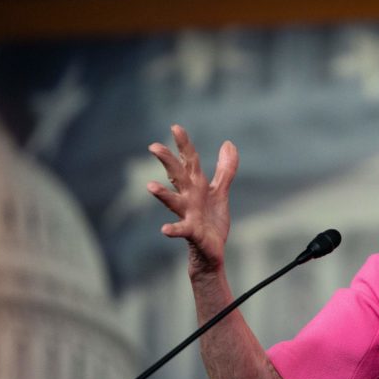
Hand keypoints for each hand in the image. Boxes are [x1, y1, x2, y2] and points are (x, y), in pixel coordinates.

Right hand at [148, 125, 236, 277]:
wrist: (212, 251)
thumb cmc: (211, 220)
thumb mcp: (220, 192)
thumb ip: (225, 169)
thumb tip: (228, 144)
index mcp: (196, 186)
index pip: (189, 161)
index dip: (184, 145)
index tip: (175, 127)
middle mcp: (189, 197)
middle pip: (177, 176)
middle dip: (167, 161)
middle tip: (154, 146)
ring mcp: (188, 214)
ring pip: (173, 202)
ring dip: (162, 194)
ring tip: (151, 186)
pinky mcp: (192, 232)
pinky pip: (181, 230)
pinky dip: (172, 230)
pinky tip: (164, 229)